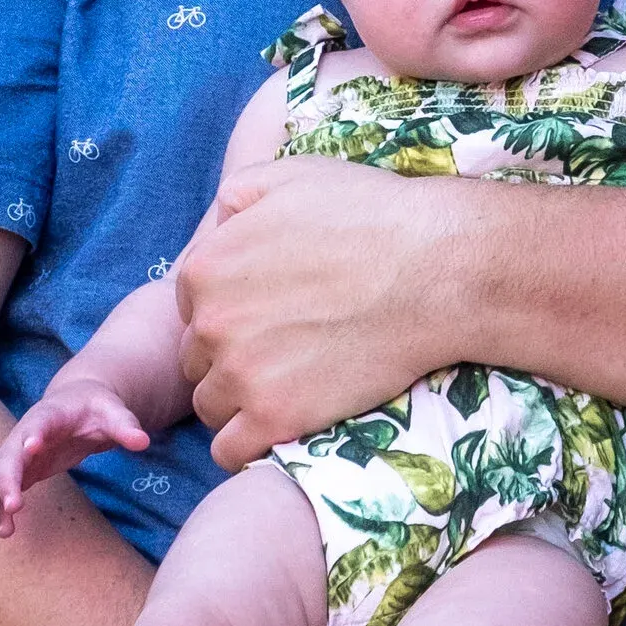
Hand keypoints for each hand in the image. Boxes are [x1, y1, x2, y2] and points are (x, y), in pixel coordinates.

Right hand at [0, 383, 149, 534]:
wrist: (78, 402)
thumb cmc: (96, 407)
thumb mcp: (114, 412)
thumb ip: (125, 425)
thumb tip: (143, 442)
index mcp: (48, 415)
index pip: (36, 424)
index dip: (31, 436)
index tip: (30, 449)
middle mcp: (24, 435)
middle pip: (6, 455)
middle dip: (3, 480)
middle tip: (12, 507)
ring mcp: (18, 454)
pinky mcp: (20, 470)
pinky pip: (0, 489)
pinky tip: (4, 531)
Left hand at [178, 154, 465, 463]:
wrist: (435, 269)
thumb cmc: (371, 215)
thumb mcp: (292, 175)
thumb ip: (238, 194)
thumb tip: (220, 220)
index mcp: (206, 268)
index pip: (190, 309)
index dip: (228, 312)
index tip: (268, 315)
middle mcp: (211, 323)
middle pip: (197, 359)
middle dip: (230, 356)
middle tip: (284, 350)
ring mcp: (242, 374)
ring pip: (210, 405)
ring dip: (239, 401)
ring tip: (287, 386)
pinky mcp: (277, 417)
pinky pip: (230, 451)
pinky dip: (247, 445)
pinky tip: (279, 426)